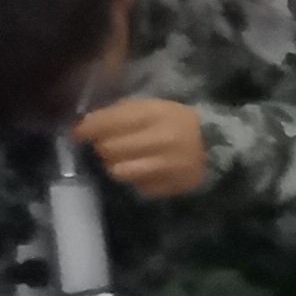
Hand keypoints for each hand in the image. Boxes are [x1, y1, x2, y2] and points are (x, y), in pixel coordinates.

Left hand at [82, 98, 217, 199]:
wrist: (218, 145)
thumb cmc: (177, 122)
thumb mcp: (152, 107)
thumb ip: (119, 113)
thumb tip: (85, 125)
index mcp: (156, 114)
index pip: (109, 123)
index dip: (87, 129)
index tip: (77, 133)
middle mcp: (162, 141)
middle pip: (109, 149)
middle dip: (102, 147)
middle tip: (106, 145)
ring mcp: (168, 167)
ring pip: (119, 171)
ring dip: (115, 164)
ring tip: (123, 158)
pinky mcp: (172, 187)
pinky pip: (138, 186)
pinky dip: (136, 179)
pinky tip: (145, 170)